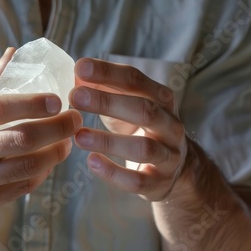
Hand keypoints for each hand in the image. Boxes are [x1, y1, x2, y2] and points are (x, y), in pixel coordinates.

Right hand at [0, 48, 82, 216]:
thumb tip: (14, 53)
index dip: (32, 103)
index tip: (58, 99)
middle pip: (19, 139)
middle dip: (56, 128)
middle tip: (76, 118)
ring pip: (27, 166)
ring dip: (56, 151)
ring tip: (68, 139)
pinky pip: (24, 186)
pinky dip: (44, 171)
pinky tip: (51, 159)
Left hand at [70, 58, 187, 200]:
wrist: (176, 169)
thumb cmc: (139, 127)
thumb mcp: (126, 104)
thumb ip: (104, 88)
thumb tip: (75, 72)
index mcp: (161, 99)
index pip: (135, 80)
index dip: (108, 73)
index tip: (80, 68)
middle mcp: (170, 125)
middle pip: (144, 110)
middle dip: (107, 102)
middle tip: (74, 96)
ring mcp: (168, 155)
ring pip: (143, 147)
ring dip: (108, 141)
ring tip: (78, 136)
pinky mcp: (159, 182)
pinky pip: (138, 180)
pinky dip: (114, 173)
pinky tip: (92, 162)